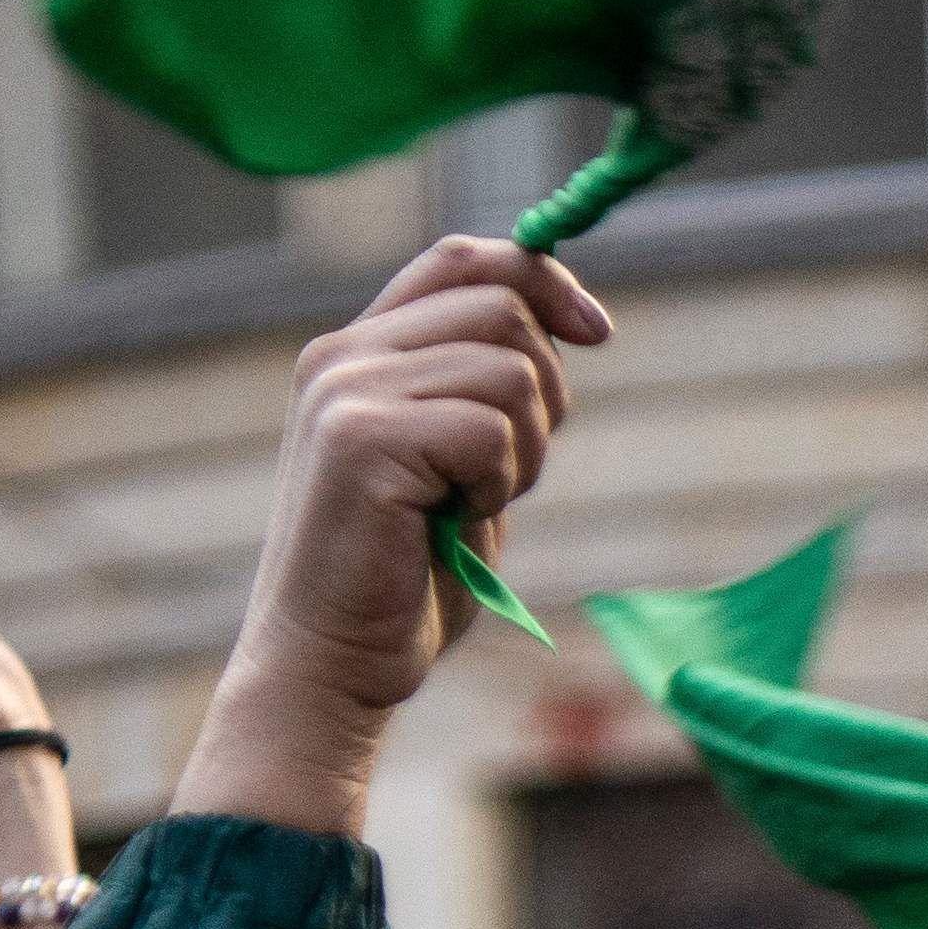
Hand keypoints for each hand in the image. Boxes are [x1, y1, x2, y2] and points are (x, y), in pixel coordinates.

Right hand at [190, 238, 612, 813]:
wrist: (330, 668)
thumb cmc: (401, 586)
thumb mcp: (455, 468)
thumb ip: (486, 393)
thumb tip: (571, 324)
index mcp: (357, 352)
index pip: (462, 260)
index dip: (543, 278)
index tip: (598, 332)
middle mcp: (342, 355)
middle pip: (502, 305)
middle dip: (546, 390)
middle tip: (514, 475)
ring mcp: (347, 392)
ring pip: (509, 367)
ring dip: (526, 448)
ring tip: (477, 505)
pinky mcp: (362, 440)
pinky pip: (490, 428)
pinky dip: (500, 483)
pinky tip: (457, 522)